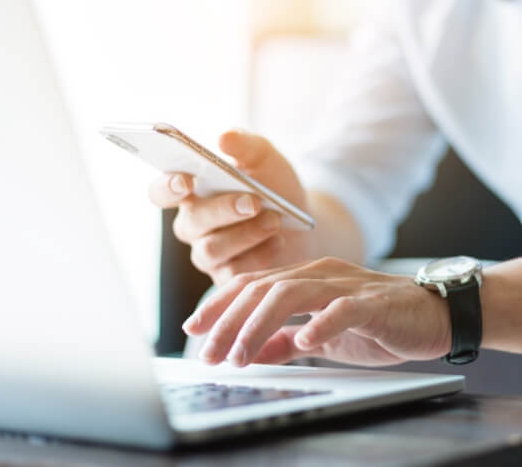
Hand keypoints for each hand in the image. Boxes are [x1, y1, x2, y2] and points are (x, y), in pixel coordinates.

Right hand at [148, 130, 313, 285]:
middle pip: (191, 222)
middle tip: (253, 201)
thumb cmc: (274, 184)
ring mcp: (208, 252)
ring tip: (274, 219)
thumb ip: (245, 144)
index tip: (186, 180)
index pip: (161, 192)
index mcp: (192, 191)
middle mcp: (193, 224)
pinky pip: (234, 272)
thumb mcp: (264, 158)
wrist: (301, 221)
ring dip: (246, 233)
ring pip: (211, 249)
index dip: (167, 188)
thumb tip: (223, 137)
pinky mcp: (227, 276)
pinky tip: (278, 240)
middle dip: (222, 210)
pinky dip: (260, 255)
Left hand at [183, 257, 451, 366]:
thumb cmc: (378, 322)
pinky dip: (321, 323)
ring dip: (260, 325)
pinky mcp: (374, 302)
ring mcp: (346, 284)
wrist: (435, 313)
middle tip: (209, 352)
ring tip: (239, 354)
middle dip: (229, 320)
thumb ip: (288, 340)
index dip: (221, 303)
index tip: (194, 327)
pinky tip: (304, 342)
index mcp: (306, 278)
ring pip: (291, 294)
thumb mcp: (323, 335)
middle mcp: (320, 274)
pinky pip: (344, 309)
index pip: (253, 284)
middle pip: (263, 288)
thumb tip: (252, 352)